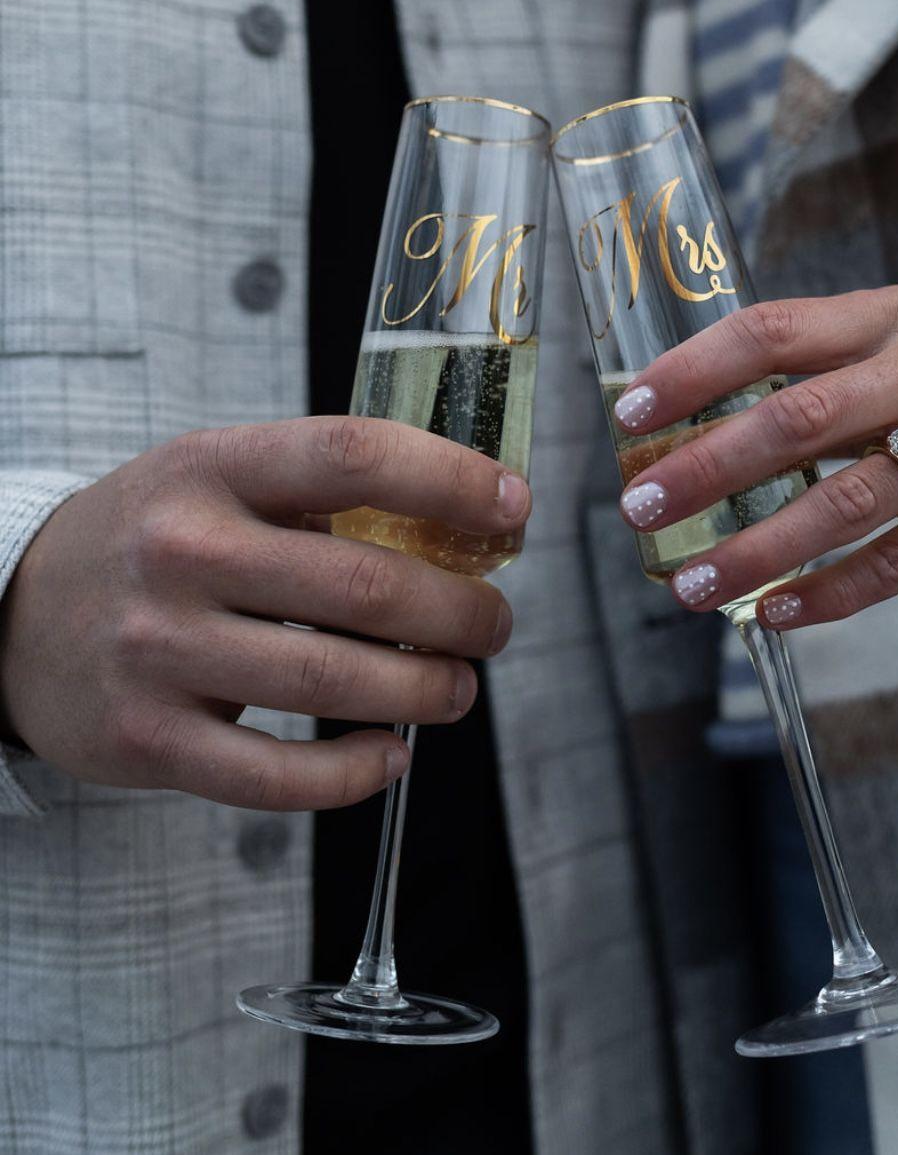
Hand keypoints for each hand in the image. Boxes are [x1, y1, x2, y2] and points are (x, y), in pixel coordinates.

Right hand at [0, 417, 529, 808]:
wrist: (13, 610)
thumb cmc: (154, 540)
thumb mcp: (217, 482)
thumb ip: (320, 500)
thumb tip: (460, 540)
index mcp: (212, 468)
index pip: (353, 456)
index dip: (452, 481)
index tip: (514, 508)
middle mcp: (181, 552)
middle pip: (364, 586)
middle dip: (462, 614)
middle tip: (494, 627)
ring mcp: (159, 650)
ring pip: (335, 682)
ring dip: (427, 691)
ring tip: (457, 689)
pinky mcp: (149, 738)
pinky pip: (278, 775)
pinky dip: (356, 772)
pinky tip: (389, 754)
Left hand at [613, 287, 897, 628]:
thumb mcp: (896, 344)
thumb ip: (813, 371)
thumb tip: (691, 424)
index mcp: (887, 316)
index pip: (773, 332)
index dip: (693, 372)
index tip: (631, 415)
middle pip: (800, 420)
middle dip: (708, 468)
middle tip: (641, 508)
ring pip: (843, 503)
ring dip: (757, 549)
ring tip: (692, 584)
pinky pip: (896, 562)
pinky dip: (828, 593)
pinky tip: (771, 612)